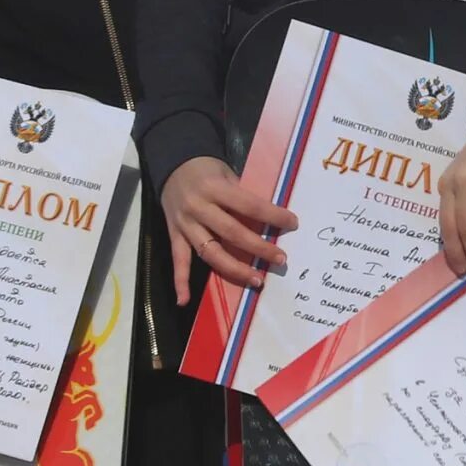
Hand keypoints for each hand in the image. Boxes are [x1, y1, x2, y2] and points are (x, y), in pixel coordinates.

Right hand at [161, 157, 296, 306]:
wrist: (172, 164)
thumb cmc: (206, 168)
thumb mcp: (226, 173)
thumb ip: (242, 195)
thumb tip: (269, 218)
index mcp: (215, 188)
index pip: (249, 205)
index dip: (272, 216)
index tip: (293, 223)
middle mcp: (199, 208)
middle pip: (232, 233)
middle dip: (259, 247)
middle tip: (281, 258)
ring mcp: (185, 224)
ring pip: (211, 252)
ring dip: (234, 269)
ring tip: (257, 280)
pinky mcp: (174, 235)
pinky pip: (179, 260)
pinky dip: (180, 282)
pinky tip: (184, 301)